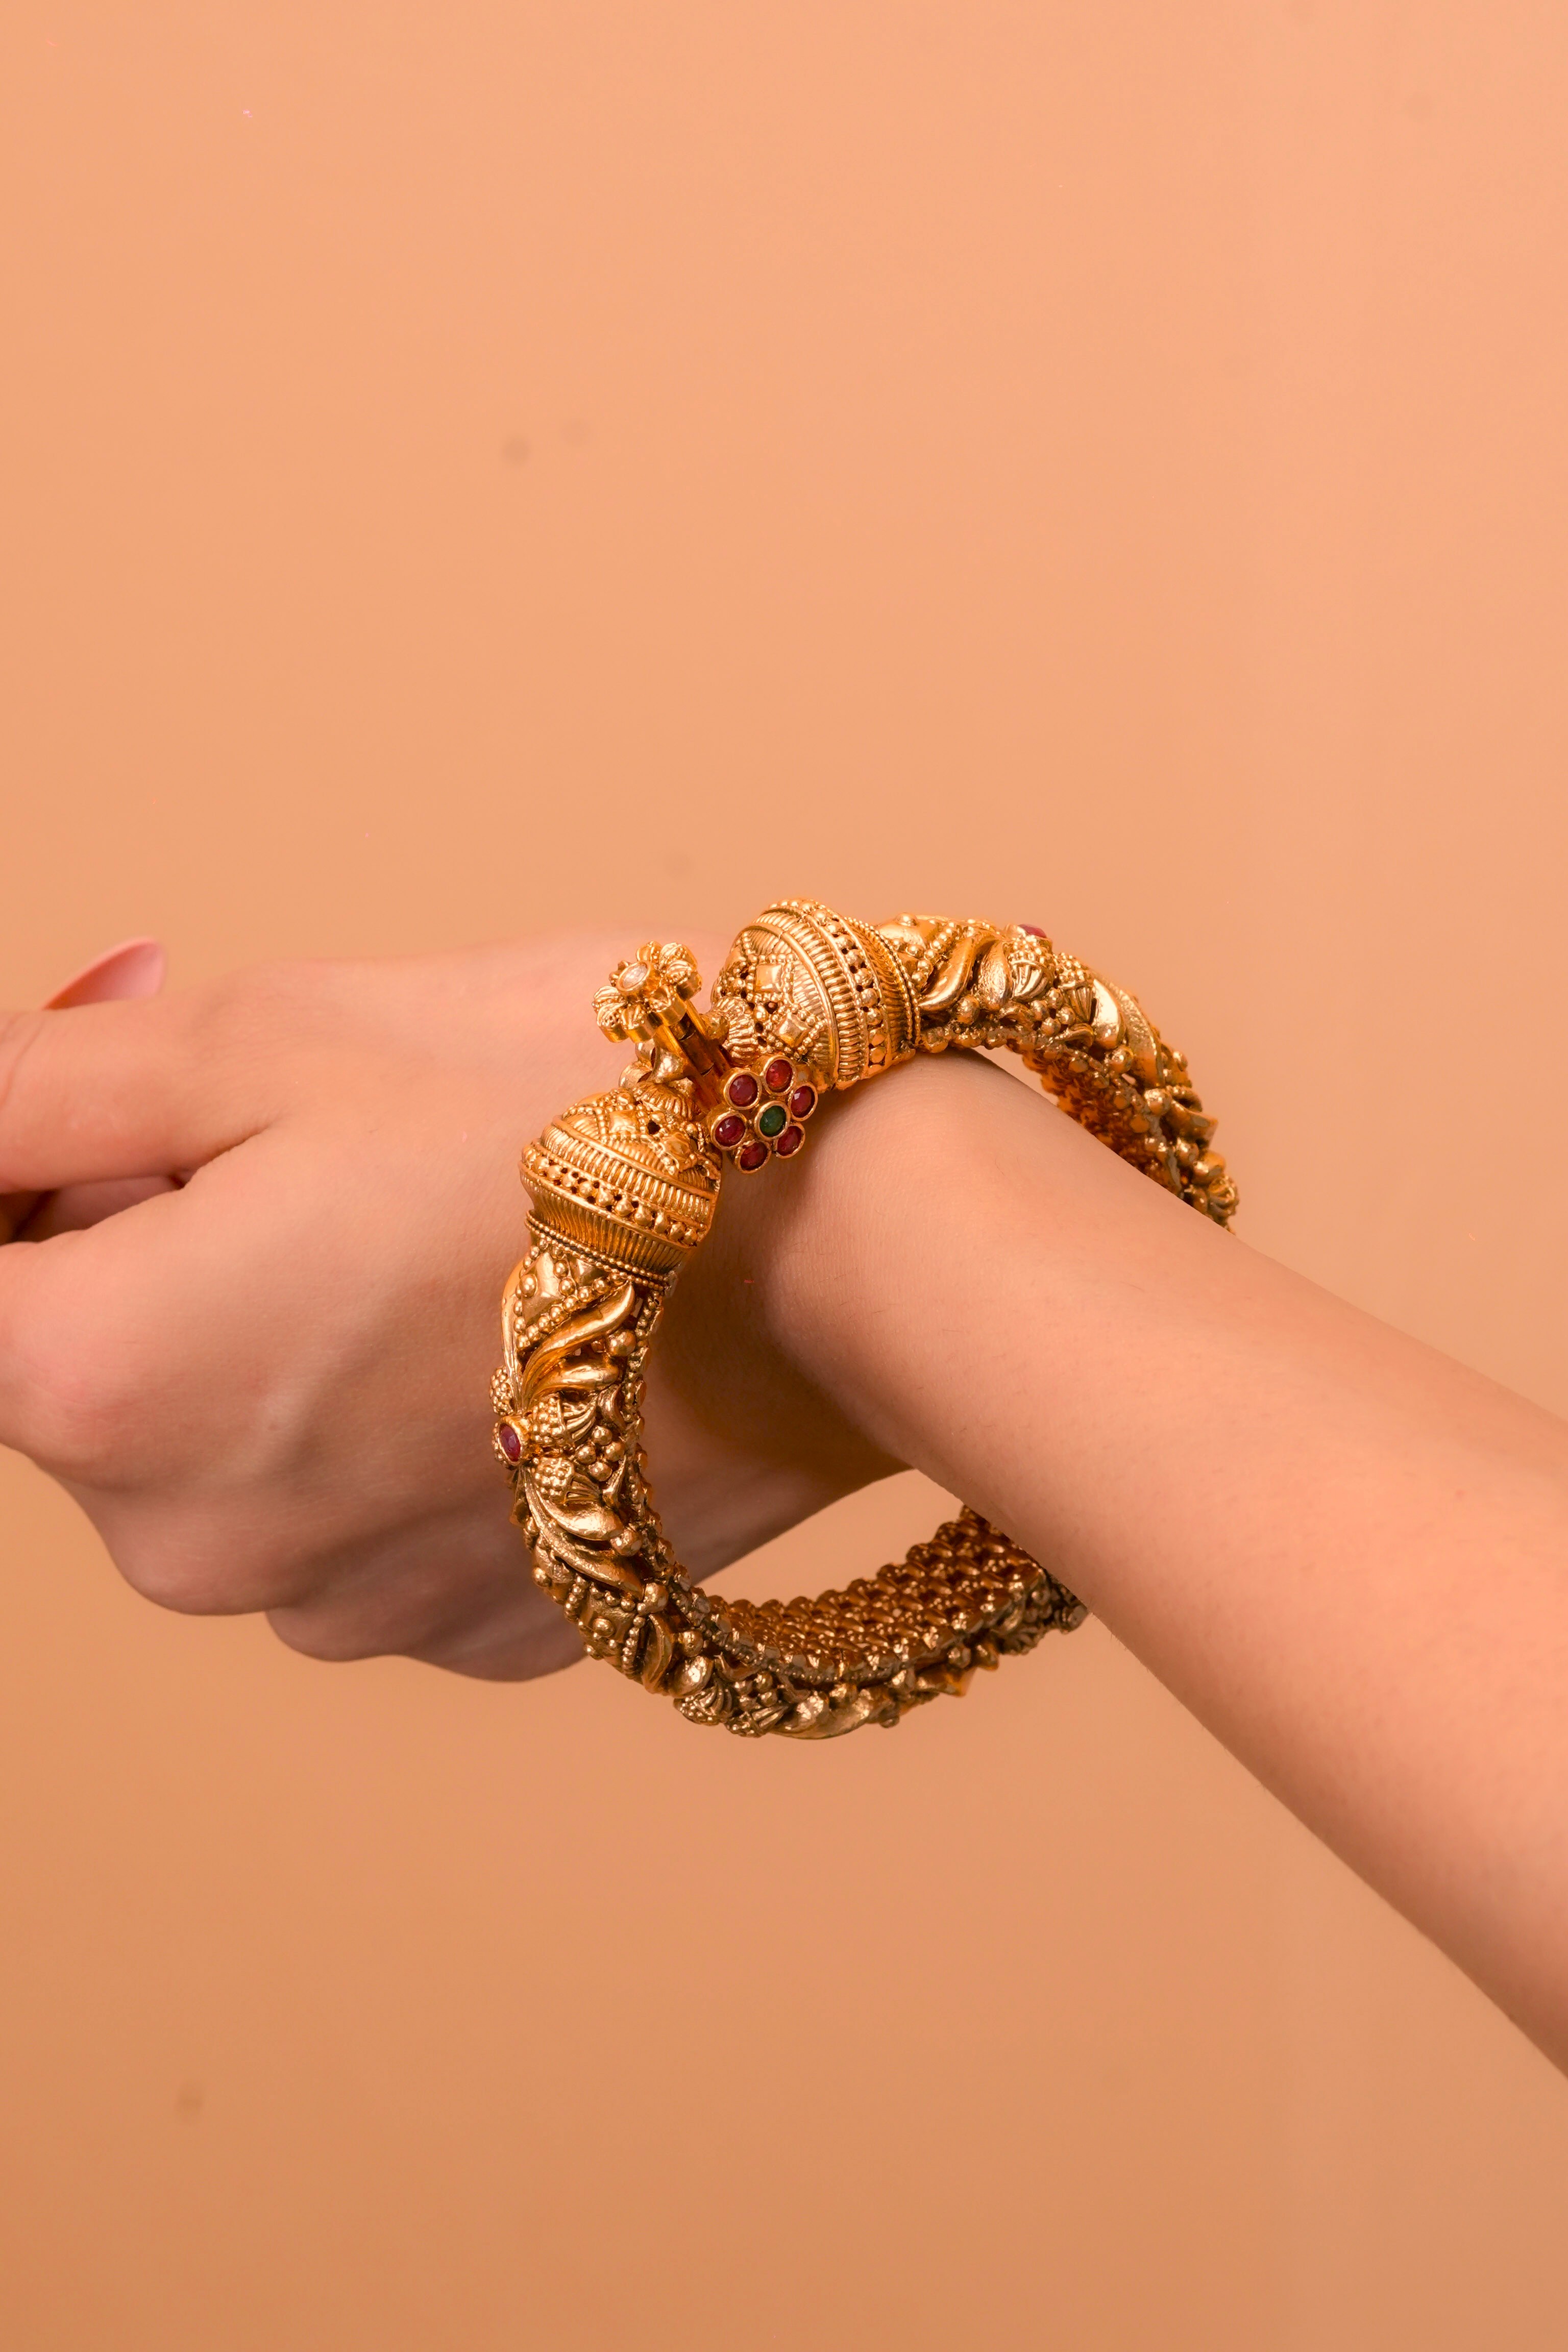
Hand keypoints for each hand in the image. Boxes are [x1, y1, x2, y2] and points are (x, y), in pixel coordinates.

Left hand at [0, 937, 897, 1679]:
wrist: (861, 1253)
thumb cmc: (585, 1111)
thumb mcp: (270, 1032)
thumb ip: (34, 1085)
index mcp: (107, 1384)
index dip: (42, 1153)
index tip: (151, 1077)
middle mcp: (191, 1547)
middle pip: (90, 1366)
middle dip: (160, 1235)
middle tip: (336, 1129)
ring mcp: (335, 1610)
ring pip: (230, 1444)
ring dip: (282, 1332)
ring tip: (454, 1229)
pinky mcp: (464, 1632)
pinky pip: (358, 1515)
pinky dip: (394, 1423)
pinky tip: (518, 1330)